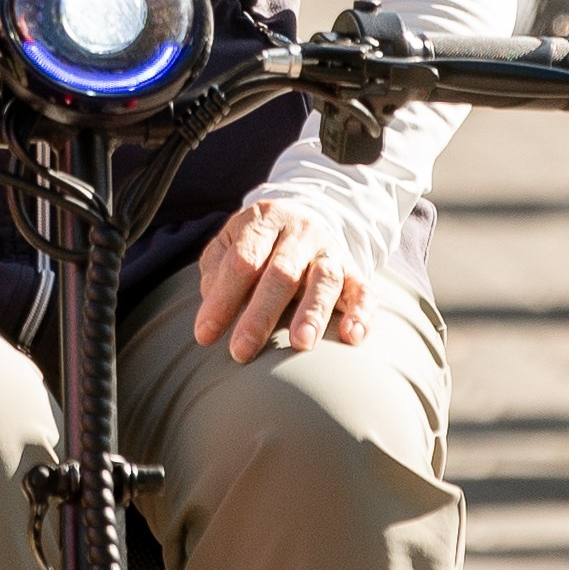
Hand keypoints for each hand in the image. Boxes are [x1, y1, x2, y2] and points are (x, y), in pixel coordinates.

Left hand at [194, 201, 369, 359]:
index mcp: (264, 220)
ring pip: (324, 280)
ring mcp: (330, 251)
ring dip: (313, 313)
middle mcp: (300, 232)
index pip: (242, 260)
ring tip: (301, 343)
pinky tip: (352, 337)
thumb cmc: (257, 244)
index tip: (205, 335)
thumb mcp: (230, 244)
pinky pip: (363, 290)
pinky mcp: (354, 270)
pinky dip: (361, 313)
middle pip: (282, 273)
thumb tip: (213, 306)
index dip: (222, 298)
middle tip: (242, 350)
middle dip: (260, 314)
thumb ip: (217, 270)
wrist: (302, 218)